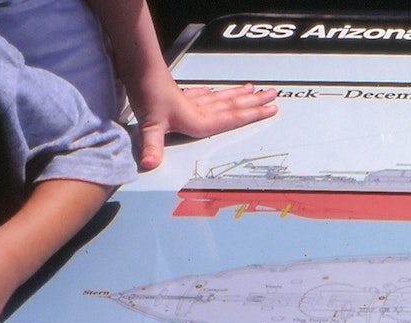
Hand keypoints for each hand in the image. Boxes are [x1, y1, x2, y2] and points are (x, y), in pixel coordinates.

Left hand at [131, 82, 278, 169]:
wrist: (137, 69)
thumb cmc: (147, 95)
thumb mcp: (150, 125)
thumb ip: (152, 147)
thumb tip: (150, 165)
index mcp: (200, 120)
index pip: (233, 118)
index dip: (254, 115)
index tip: (272, 109)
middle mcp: (200, 110)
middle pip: (233, 105)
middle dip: (254, 102)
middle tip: (273, 95)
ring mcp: (191, 101)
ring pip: (221, 98)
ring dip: (238, 95)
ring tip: (252, 89)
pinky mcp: (180, 95)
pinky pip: (202, 95)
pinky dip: (211, 93)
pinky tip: (212, 91)